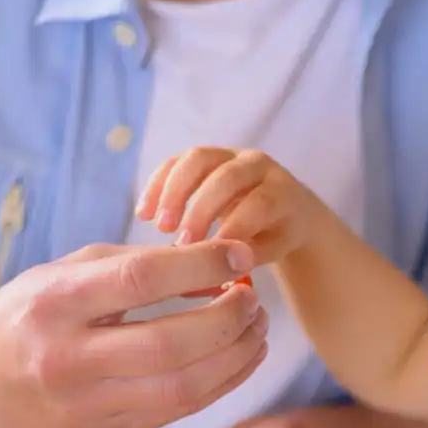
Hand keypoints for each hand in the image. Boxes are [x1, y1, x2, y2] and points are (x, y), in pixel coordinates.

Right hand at [0, 239, 269, 427]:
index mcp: (53, 305)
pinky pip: (178, 413)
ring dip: (235, 358)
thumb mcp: (64, 274)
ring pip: (183, 389)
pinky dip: (220, 384)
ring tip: (257, 329)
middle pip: (170, 346)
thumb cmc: (31, 315)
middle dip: (227, 320)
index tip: (240, 255)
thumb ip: (136, 265)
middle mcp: (66, 361)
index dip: (200, 265)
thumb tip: (219, 268)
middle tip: (254, 300)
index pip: (140, 281)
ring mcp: (85, 408)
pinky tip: (240, 359)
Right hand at [136, 147, 314, 264]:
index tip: (210, 257)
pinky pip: (177, 161)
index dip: (233, 228)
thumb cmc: (275, 235)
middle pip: (226, 177)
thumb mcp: (270, 249)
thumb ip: (246, 255)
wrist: (283, 207)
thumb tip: (213, 272)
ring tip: (158, 226)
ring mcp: (229, 155)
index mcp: (281, 191)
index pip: (258, 204)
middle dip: (200, 210)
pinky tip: (143, 213)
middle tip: (180, 243)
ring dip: (173, 192)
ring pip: (198, 160)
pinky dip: (158, 184)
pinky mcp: (205, 155)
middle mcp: (258, 165)